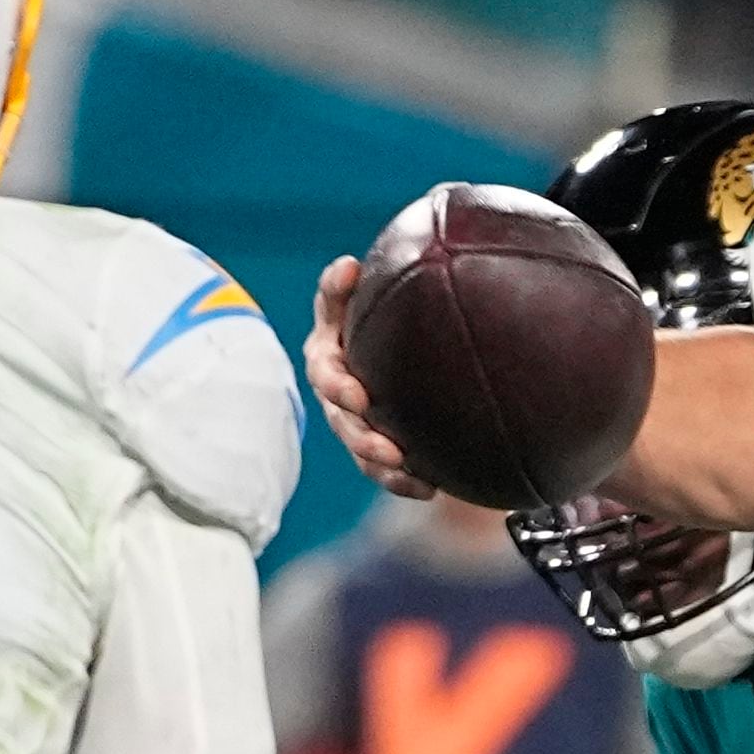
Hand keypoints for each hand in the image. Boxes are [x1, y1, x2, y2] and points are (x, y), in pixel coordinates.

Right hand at [305, 255, 431, 498]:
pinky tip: (429, 488)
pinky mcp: (375, 444)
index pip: (324, 371)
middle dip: (361, 436)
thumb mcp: (348, 296)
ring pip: (361, 450)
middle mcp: (336, 392)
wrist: (390, 338)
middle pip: (342, 420)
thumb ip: (340, 285)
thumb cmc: (365, 308)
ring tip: (406, 469)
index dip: (337, 386)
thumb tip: (347, 266)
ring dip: (380, 464)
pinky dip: (403, 481)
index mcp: (327, 355)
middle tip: (386, 446)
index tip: (358, 395)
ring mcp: (353, 421)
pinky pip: (385, 469)